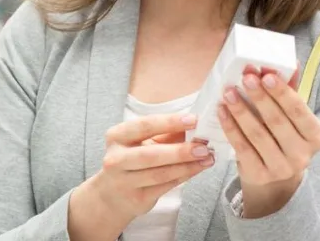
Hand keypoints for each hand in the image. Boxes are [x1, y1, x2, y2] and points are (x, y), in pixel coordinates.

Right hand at [69, 113, 213, 238]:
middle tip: (203, 147)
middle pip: (151, 154)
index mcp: (117, 136)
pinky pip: (165, 187)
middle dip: (180, 150)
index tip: (193, 120)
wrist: (112, 194)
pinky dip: (184, 176)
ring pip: (161, 173)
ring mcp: (125, 181)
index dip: (170, 122)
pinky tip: (197, 169)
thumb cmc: (132, 159)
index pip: (144, 126)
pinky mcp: (137, 199)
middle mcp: (116, 159)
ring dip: (187, 166)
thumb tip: (195, 125)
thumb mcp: (142, 141)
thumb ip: (166, 133)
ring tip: (207, 158)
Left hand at [218, 66, 319, 217]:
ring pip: (257, 134)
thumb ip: (290, 90)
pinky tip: (222, 111)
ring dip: (240, 111)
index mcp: (316, 136)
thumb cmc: (284, 138)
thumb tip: (290, 61)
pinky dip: (230, 128)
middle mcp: (302, 155)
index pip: (299, 111)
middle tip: (245, 77)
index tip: (266, 75)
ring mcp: (281, 168)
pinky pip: (242, 147)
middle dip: (260, 97)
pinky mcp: (259, 175)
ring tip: (228, 92)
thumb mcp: (293, 118)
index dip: (282, 93)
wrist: (275, 179)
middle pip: (277, 122)